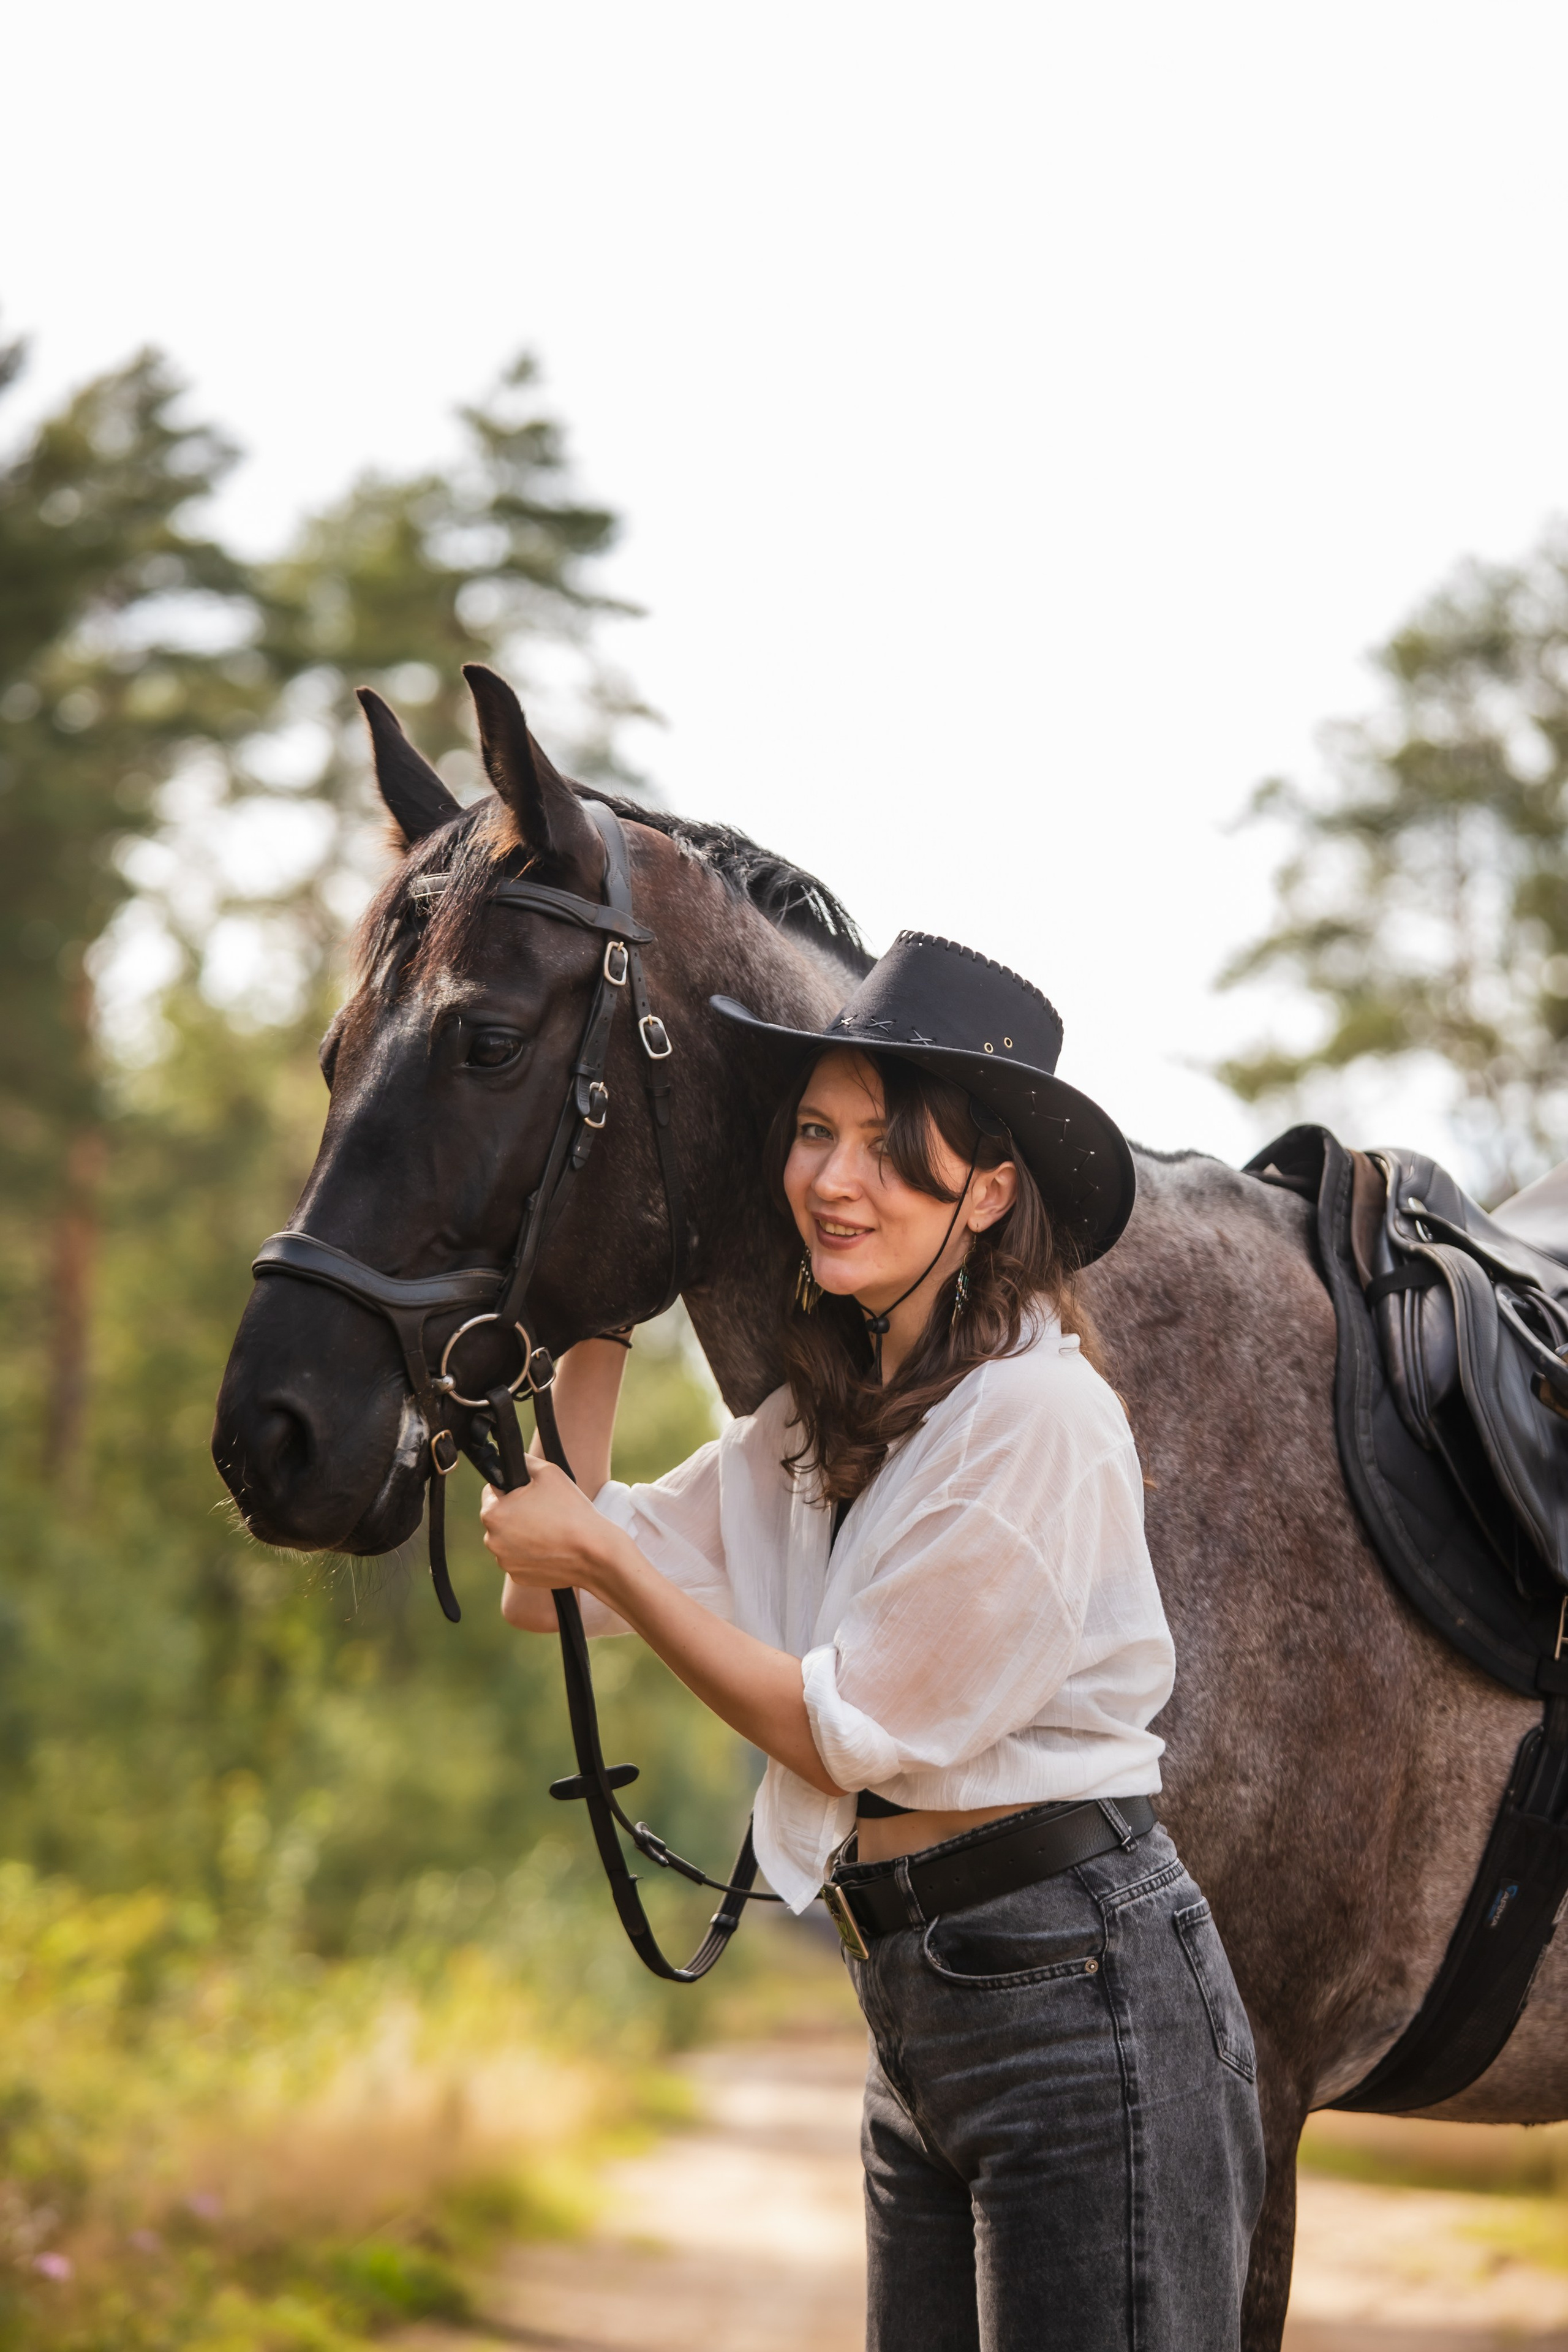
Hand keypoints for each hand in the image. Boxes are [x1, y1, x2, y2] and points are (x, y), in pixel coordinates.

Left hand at [480, 1462, 611, 1591]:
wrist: (593, 1552)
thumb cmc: (571, 1510)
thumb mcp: (548, 1472)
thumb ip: (523, 1461)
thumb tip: (512, 1459)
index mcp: (493, 1513)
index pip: (491, 1491)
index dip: (511, 1488)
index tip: (531, 1494)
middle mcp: (492, 1540)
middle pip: (499, 1517)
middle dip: (516, 1511)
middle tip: (544, 1510)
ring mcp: (505, 1561)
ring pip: (508, 1539)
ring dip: (522, 1533)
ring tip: (550, 1530)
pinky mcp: (518, 1576)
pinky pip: (519, 1558)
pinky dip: (531, 1553)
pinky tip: (551, 1547)